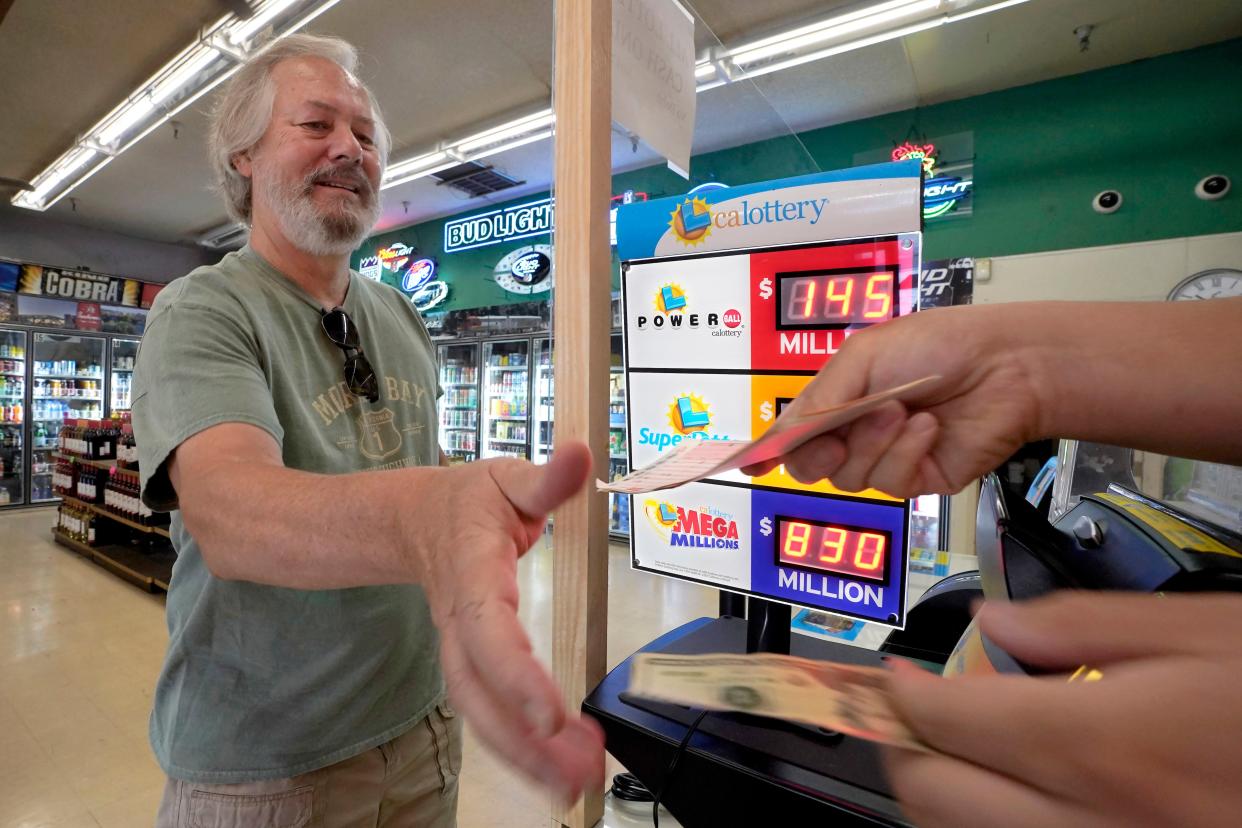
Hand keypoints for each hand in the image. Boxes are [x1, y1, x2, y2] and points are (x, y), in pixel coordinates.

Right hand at [415, 442, 604, 802]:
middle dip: (521, 739)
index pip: (488, 628)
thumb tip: (583, 453)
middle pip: (476, 691)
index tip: (549, 712)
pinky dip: (521, 746)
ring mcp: (459, 647)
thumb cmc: (465, 501)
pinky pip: (489, 711)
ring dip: (525, 755)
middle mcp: (459, 620)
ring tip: (575, 785)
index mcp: (471, 571)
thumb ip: (547, 477)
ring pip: (480, 712)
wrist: (409, 521)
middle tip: (574, 773)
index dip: (514, 672)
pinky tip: (559, 767)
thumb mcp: (505, 478)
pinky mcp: (470, 666)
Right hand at [743, 305, 1044, 496]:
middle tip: (840, 426)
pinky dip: (905, 452)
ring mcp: (887, 458)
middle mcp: (857, 432)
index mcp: (838, 398)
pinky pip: (890, 483)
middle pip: (810, 466)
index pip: (792, 434)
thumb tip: (779, 437)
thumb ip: (818, 400)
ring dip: (872, 441)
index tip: (751, 463)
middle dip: (818, 449)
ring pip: (848, 477)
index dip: (769, 451)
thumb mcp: (861, 358)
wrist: (1005, 365)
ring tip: (902, 409)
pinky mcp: (918, 479)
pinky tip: (927, 427)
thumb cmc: (938, 346)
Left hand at [884, 592, 1241, 826]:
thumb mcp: (1204, 632)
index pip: (946, 720)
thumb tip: (993, 621)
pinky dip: (990, 821)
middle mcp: (1092, 821)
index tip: (898, 673)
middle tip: (913, 711)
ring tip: (954, 748)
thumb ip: (1082, 623)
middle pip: (934, 795)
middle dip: (904, 745)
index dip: (904, 690)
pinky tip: (1014, 790)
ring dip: (942, 791)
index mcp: (1099, 744)